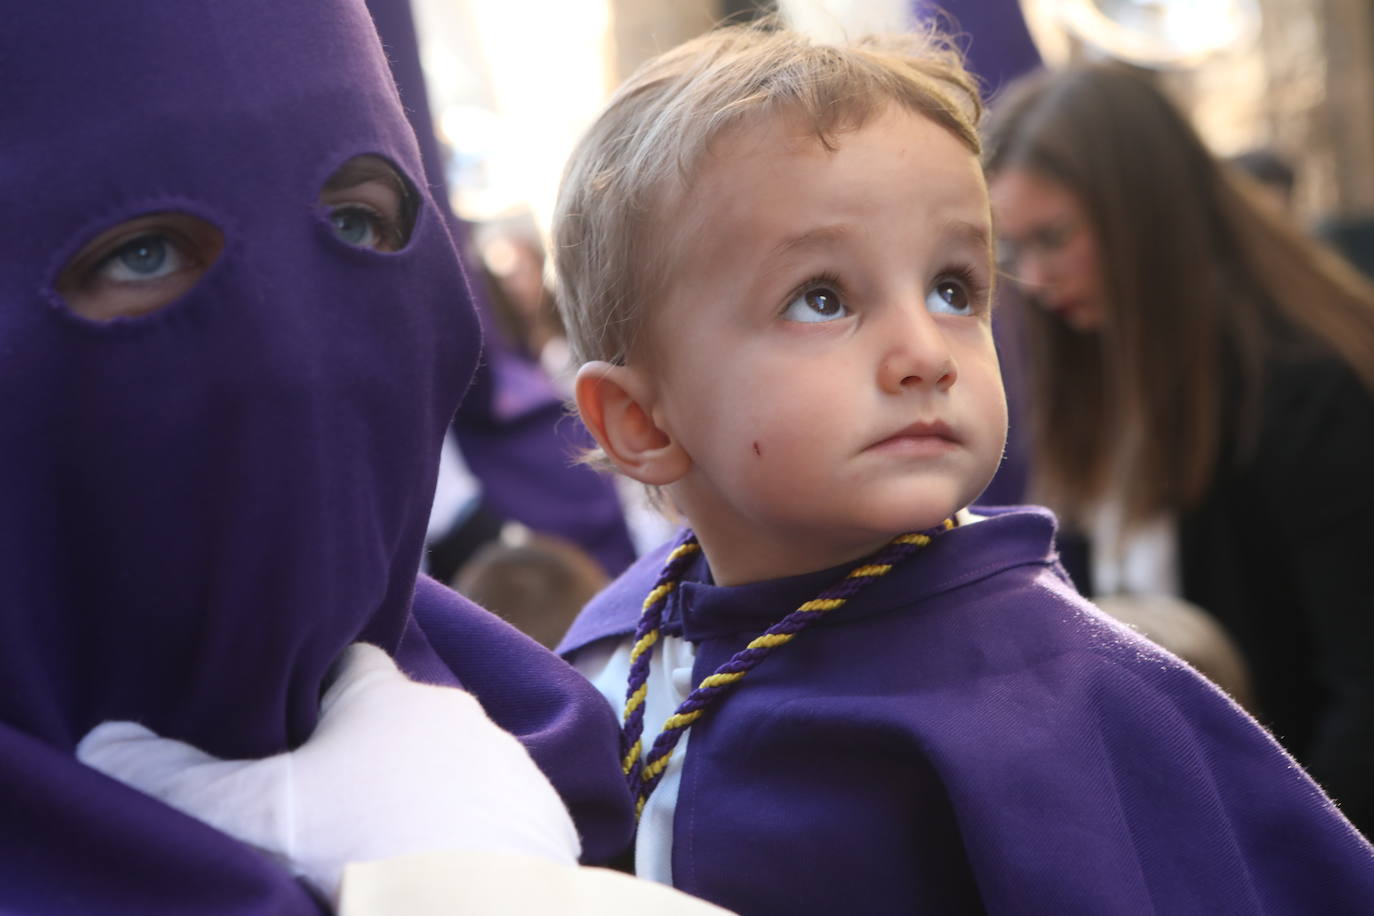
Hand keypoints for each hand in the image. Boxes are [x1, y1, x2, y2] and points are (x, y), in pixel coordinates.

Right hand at [77, 643, 580, 905]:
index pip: (349, 662)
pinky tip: (443, 869)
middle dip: (370, 751)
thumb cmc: (359, 850)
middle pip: (401, 720)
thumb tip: (107, 740)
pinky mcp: (545, 819)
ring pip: (453, 768)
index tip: (291, 716)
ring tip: (387, 842)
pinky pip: (499, 816)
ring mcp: (508, 766)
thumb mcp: (247, 816)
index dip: (316, 685)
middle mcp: (456, 715)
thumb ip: (172, 777)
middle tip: (329, 797)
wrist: (476, 910)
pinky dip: (472, 837)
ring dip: (425, 795)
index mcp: (387, 696)